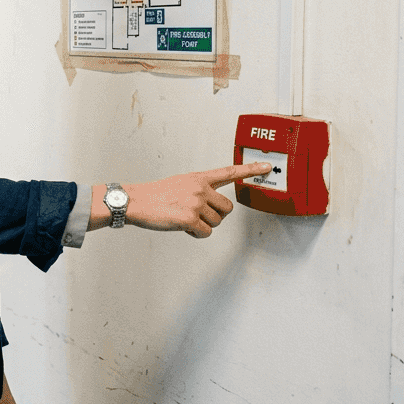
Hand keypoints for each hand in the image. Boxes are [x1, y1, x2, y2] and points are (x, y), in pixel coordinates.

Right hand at [94, 163, 271, 237]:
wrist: (135, 201)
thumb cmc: (155, 195)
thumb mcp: (179, 183)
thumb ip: (198, 190)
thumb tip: (211, 206)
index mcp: (198, 178)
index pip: (230, 172)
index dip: (251, 170)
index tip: (268, 168)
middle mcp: (200, 188)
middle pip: (227, 209)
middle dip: (215, 216)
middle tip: (198, 216)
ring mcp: (195, 202)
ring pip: (216, 223)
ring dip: (203, 226)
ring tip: (184, 219)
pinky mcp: (189, 218)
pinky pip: (205, 233)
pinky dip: (195, 234)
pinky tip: (182, 227)